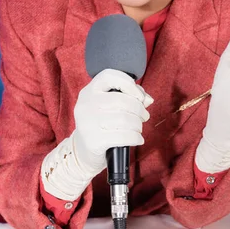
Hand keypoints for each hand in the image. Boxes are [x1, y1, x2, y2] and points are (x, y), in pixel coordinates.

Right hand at [41, 69, 153, 200]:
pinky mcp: (94, 141)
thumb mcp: (108, 108)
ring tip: (139, 129)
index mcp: (89, 92)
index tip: (139, 97)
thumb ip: (128, 98)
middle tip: (144, 116)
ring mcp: (88, 123)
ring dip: (138, 125)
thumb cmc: (100, 126)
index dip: (129, 83)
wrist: (82, 152)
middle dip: (139, 110)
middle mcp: (86, 105)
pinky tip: (138, 139)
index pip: (110, 76)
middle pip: (123, 101)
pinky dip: (136, 138)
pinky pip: (123, 136)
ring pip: (125, 119)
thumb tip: (148, 99)